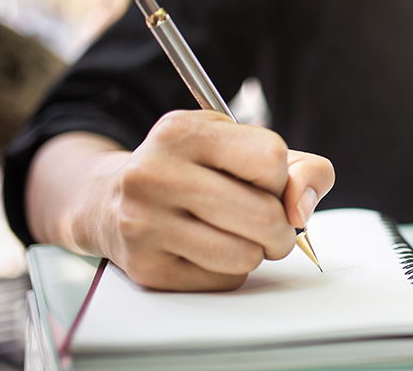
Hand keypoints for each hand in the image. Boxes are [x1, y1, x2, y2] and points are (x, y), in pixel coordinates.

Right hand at [28, 111, 333, 291]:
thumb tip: (303, 208)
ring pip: (245, 255)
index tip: (267, 182)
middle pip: (262, 214)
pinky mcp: (145, 267)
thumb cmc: (194, 170)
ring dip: (257, 252)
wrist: (109, 199)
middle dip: (282, 228)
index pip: (269, 159)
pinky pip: (222, 281)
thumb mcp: (240, 146)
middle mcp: (155, 173)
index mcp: (184, 132)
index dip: (281, 178)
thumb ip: (298, 167)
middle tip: (272, 226)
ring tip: (240, 235)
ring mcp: (144, 223)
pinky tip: (210, 250)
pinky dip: (230, 271)